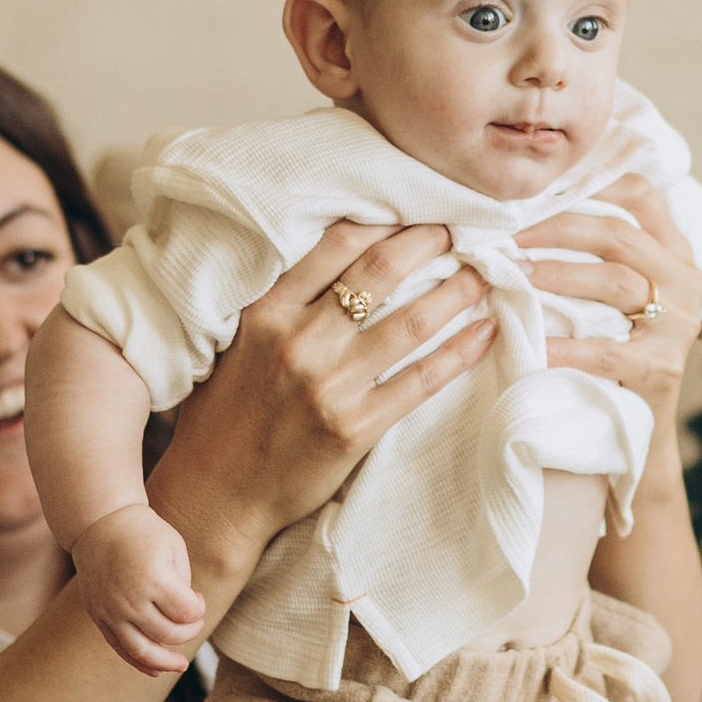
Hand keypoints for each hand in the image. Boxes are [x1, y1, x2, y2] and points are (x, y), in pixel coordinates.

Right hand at [70, 503, 207, 680]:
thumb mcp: (174, 548)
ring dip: (165, 663)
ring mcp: (111, 611)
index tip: (196, 597)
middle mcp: (129, 599)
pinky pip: (120, 648)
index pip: (186, 612)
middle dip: (188, 631)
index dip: (199, 609)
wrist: (99, 523)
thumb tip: (187, 616)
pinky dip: (138, 663)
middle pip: (168, 634)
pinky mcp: (99, 617)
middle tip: (193, 620)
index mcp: (152, 579)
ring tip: (181, 666)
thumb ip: (183, 584)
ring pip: (141, 651)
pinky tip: (156, 671)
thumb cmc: (144, 533)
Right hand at [152, 219, 496, 590]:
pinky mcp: (355, 428)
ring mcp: (329, 386)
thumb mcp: (237, 340)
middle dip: (430, 242)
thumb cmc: (225, 413)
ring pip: (411, 322)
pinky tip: (485, 331)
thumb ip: (281, 299)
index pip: (338, 243)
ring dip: (457, 290)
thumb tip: (343, 253)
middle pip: (381, 271)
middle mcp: (299, 341)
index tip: (416, 209)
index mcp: (266, 311)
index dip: (386, 220)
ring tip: (485, 272)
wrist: (216, 492)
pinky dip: (460, 352)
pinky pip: (421, 381)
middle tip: (461, 229)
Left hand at [521, 179, 701, 420]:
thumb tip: (526, 204)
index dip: (596, 181)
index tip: (545, 182)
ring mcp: (679, 325)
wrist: (643, 420)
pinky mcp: (663, 368)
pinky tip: (537, 345)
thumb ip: (599, 249)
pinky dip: (569, 347)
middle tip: (508, 234)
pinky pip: (610, 351)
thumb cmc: (618, 342)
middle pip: (619, 235)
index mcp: (675, 252)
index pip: (643, 195)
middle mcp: (685, 280)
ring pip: (616, 282)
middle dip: (558, 228)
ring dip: (559, 275)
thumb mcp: (620, 289)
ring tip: (516, 275)